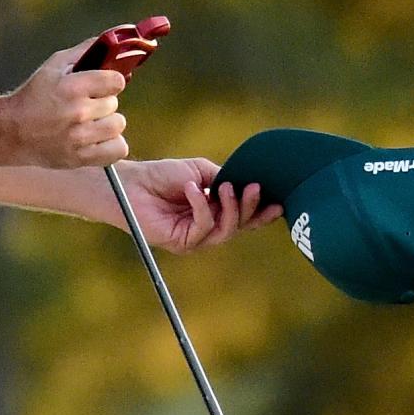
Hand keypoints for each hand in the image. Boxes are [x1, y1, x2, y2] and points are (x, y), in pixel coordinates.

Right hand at [0, 40, 131, 168]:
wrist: (10, 132)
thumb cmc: (34, 95)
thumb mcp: (54, 66)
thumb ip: (85, 51)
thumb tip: (114, 39)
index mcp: (71, 87)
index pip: (116, 81)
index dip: (109, 82)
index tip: (100, 86)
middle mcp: (77, 112)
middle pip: (114, 104)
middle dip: (102, 103)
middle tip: (85, 106)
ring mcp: (79, 138)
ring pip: (117, 125)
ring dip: (107, 124)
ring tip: (90, 123)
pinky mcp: (80, 158)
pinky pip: (118, 149)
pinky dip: (111, 145)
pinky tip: (97, 139)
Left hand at [113, 159, 280, 252]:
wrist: (133, 183)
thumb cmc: (163, 175)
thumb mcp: (202, 171)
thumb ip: (225, 178)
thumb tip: (246, 182)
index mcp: (216, 210)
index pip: (245, 216)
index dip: (262, 211)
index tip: (280, 201)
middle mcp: (208, 227)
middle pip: (240, 225)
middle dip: (251, 207)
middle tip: (254, 188)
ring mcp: (195, 238)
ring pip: (225, 230)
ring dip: (229, 207)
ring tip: (222, 187)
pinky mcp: (181, 243)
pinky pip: (203, 228)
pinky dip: (201, 207)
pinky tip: (193, 190)